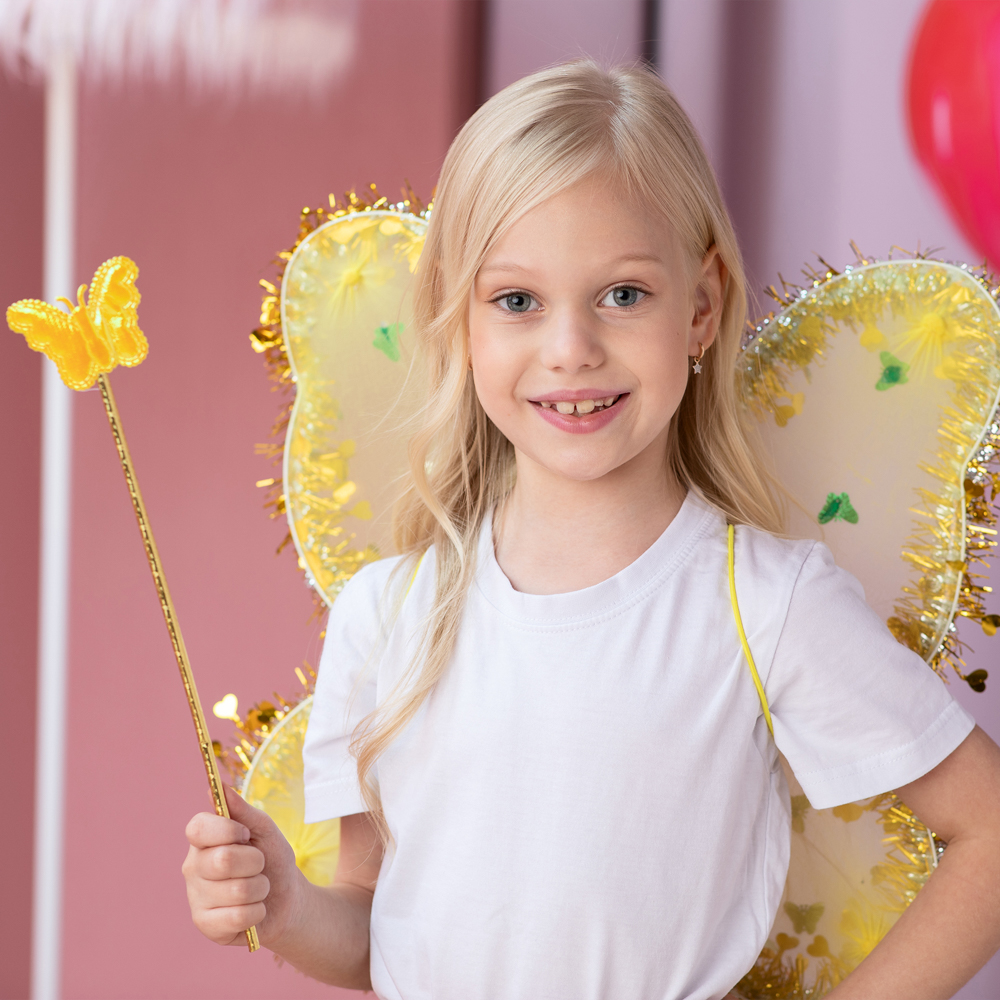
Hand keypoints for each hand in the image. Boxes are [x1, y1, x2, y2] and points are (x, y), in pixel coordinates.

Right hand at [182, 785, 304, 948]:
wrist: (287, 899)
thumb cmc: (272, 860)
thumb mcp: (264, 830)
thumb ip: (242, 809)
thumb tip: (217, 786)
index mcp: (203, 839)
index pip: (198, 828)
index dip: (227, 831)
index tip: (246, 835)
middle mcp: (192, 867)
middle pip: (223, 860)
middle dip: (255, 862)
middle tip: (258, 865)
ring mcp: (196, 898)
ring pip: (236, 891)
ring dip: (260, 889)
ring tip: (258, 889)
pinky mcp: (205, 926)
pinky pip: (237, 917)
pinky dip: (256, 912)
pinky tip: (253, 910)